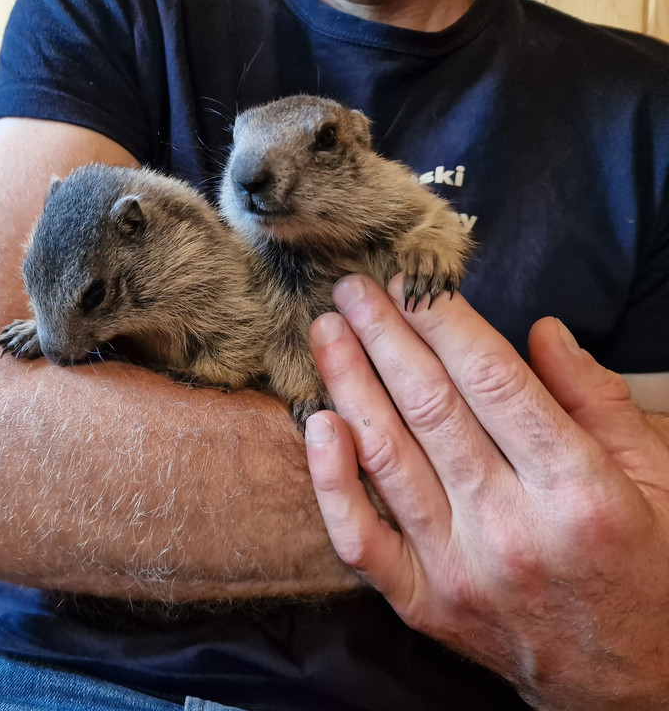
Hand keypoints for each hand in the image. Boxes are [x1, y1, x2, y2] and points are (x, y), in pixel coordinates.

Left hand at [304, 274, 668, 710]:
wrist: (632, 686)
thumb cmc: (650, 571)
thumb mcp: (658, 480)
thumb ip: (597, 403)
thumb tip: (543, 331)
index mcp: (577, 490)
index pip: (492, 382)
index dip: (443, 323)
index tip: (411, 282)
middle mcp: (511, 528)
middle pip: (431, 409)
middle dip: (385, 337)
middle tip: (352, 290)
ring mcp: (459, 570)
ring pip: (388, 458)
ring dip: (350, 385)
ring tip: (326, 333)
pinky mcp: (423, 604)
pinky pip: (360, 540)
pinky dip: (331, 483)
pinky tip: (317, 426)